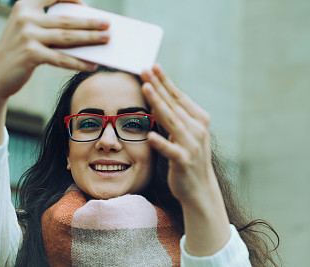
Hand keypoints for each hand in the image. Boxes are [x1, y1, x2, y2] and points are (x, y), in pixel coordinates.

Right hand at [0, 0, 108, 98]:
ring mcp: (27, 35)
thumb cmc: (17, 52)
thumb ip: (49, 26)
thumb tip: (84, 31)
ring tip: (106, 40)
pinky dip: (78, 62)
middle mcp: (26, 17)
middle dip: (91, 22)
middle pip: (66, 20)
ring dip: (90, 39)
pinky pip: (61, 58)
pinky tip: (91, 65)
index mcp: (24, 5)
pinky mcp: (30, 54)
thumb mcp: (28, 32)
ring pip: (67, 37)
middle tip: (109, 25)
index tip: (88, 5)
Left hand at [141, 64, 230, 255]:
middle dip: (158, 85)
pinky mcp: (184, 161)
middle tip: (144, 69)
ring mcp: (191, 145)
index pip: (178, 96)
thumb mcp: (183, 134)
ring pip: (172, 121)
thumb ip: (172, 117)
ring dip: (158, 104)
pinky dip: (161, 142)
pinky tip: (151, 135)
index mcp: (198, 119)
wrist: (199, 188)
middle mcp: (197, 129)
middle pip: (173, 104)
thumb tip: (156, 99)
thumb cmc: (188, 157)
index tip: (153, 66)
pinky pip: (171, 150)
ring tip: (146, 89)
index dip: (165, 81)